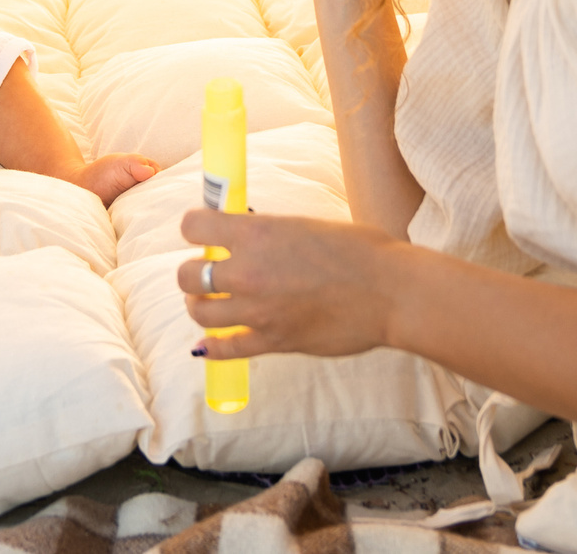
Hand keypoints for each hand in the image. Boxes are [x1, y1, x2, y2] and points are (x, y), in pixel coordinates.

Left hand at [176, 210, 406, 359]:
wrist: (390, 291)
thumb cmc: (359, 250)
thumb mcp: (304, 225)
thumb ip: (267, 233)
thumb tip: (243, 233)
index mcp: (256, 233)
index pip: (194, 226)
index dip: (195, 228)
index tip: (202, 233)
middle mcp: (247, 271)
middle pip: (187, 274)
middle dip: (193, 271)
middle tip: (208, 271)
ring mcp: (257, 310)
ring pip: (199, 311)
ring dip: (201, 305)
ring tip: (212, 302)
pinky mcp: (272, 342)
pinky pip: (225, 349)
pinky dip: (212, 347)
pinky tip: (209, 344)